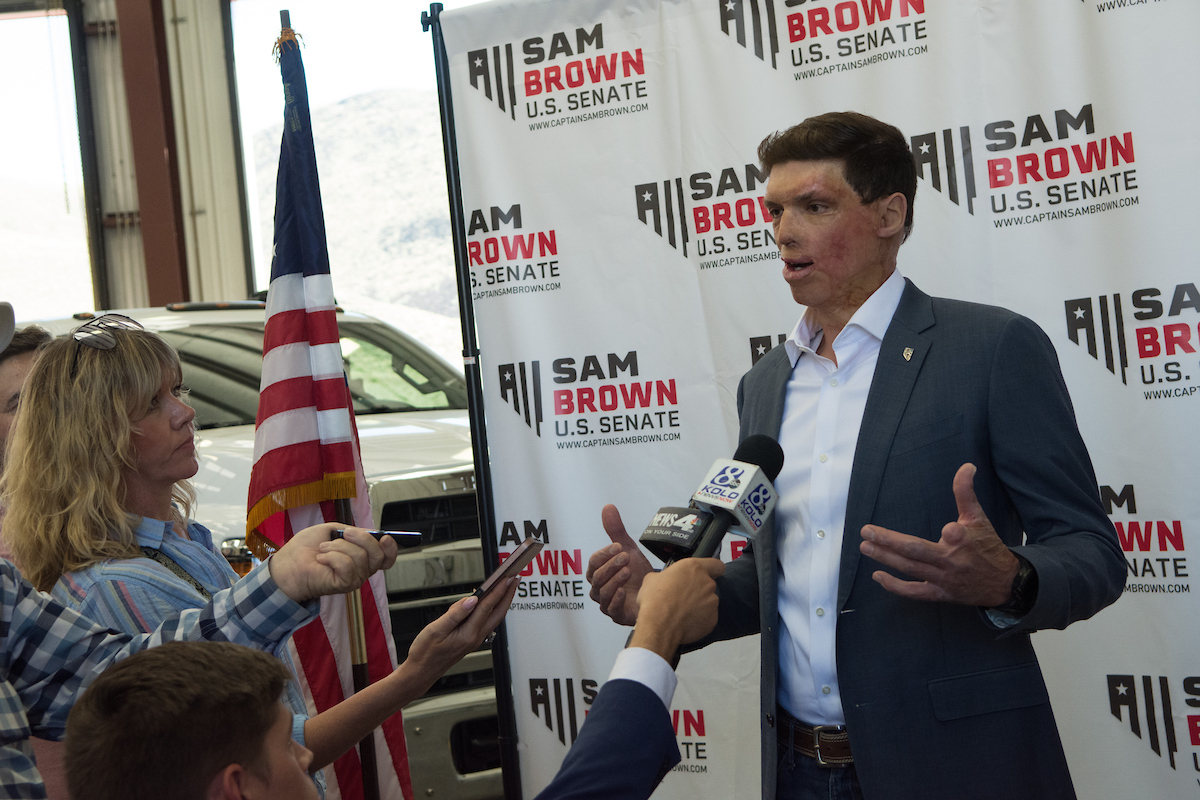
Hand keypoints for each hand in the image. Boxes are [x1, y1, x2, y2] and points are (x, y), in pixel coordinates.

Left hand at [269, 524, 398, 602]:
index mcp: (361, 556)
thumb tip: (367, 532)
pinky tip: (322, 559)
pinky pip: (348, 565)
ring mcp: (354, 579)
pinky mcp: (344, 585)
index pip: (386, 558)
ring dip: (338, 547)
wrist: (289, 561)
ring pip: (360, 556)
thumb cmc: (306, 548)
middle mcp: (361, 570)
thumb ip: (352, 531)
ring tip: (323, 549)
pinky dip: (332, 557)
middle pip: (378, 554)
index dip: (391, 548)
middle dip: (361, 538)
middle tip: (344, 534)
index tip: (385, 538)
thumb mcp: (333, 530)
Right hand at [405, 576, 519, 691]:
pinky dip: (491, 609)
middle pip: (498, 613)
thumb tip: (472, 600)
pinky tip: (487, 603)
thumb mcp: (436, 629)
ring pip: (493, 618)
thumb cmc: (426, 652)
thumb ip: (455, 613)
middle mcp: (475, 637)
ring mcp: (474, 639)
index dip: (498, 591)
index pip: (487, 607)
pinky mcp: (470, 640)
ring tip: (505, 587)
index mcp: (468, 634)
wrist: (421, 672)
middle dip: (507, 595)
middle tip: (514, 579)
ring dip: (501, 602)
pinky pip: (485, 622)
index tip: (507, 578)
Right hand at [586, 504, 653, 625]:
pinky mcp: (616, 615)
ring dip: (614, 580)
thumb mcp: (627, 548)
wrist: (654, 592)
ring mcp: (606, 602)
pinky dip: (616, 600)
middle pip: (596, 577)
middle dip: (610, 566)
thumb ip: (616, 530)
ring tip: (628, 571)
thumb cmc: (636, 571)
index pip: (594, 561)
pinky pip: (610, 610)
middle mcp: (598, 588)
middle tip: (626, 556)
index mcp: (598, 571)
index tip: (618, 546)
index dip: (604, 554)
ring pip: (602, 593)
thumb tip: (608, 506)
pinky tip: (625, 592)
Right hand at [630, 558, 724, 659]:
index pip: (716, 564)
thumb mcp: (652, 579)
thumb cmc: (655, 602)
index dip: (712, 569)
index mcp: (694, 568)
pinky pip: (709, 617)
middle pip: (709, 585)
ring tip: (683, 612)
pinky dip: (700, 620)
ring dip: (700, 605)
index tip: (705, 574)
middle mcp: (707, 583)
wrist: (659, 627)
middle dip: (699, 590)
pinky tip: (686, 621)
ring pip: (709, 602)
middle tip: (683, 597)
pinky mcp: (712, 619)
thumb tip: (665, 581)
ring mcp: (712, 602)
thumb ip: (666, 576)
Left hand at [859, 463, 1019, 606]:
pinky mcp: (940, 594)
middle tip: (865, 531)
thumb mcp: (978, 518)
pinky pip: (914, 592)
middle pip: (916, 551)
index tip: (948, 529)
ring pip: (911, 569)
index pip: (955, 534)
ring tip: (865, 546)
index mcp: (965, 542)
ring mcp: (944, 580)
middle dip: (889, 541)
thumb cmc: (987, 546)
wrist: (1004, 584)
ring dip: (885, 558)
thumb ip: (966, 492)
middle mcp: (952, 562)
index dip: (952, 533)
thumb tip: (966, 466)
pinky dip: (895, 586)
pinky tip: (877, 575)